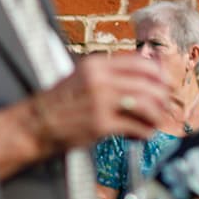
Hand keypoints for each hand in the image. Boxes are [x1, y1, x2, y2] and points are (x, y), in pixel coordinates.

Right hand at [35, 53, 173, 149]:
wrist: (34, 124)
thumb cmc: (59, 104)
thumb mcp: (81, 77)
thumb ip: (108, 74)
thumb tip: (141, 74)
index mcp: (96, 65)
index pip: (141, 63)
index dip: (159, 76)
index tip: (163, 86)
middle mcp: (99, 80)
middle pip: (148, 84)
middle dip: (162, 98)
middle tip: (163, 108)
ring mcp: (100, 102)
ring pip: (146, 104)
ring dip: (155, 116)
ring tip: (152, 123)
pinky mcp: (100, 124)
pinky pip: (135, 127)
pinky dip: (144, 132)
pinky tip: (140, 135)